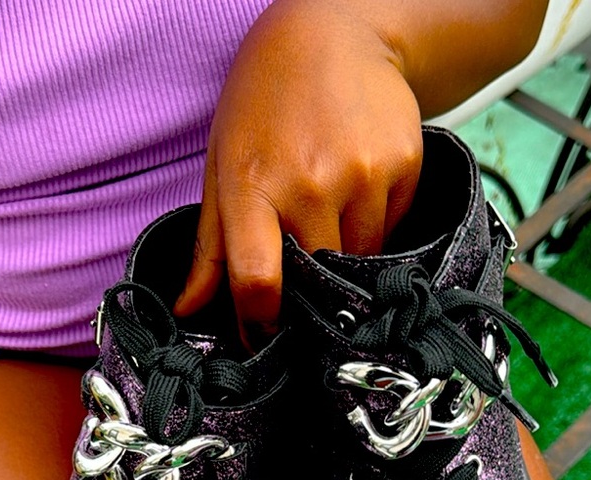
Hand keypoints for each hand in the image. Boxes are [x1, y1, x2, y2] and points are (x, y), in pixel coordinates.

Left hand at [174, 0, 547, 344]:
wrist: (334, 32)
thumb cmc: (264, 106)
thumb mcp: (222, 166)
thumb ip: (210, 248)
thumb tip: (188, 311)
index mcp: (252, 185)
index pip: (256, 280)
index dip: (260, 323)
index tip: (263, 336)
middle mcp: (308, 181)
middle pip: (317, 280)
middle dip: (308, 289)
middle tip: (303, 265)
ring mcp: (361, 173)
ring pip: (361, 261)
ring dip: (346, 257)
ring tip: (329, 211)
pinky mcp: (403, 165)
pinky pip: (394, 230)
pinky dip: (377, 226)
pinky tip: (359, 187)